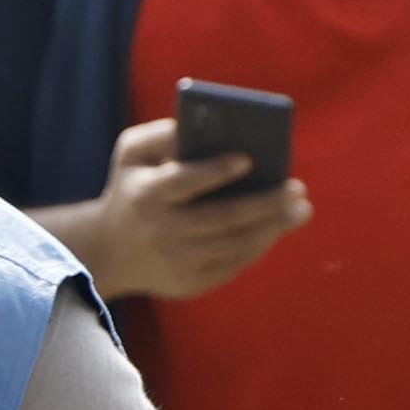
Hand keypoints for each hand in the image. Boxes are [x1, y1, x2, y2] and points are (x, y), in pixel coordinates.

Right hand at [43, 118, 315, 302]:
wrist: (108, 250)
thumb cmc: (132, 187)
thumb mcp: (132, 153)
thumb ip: (162, 133)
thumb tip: (206, 125)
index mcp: (145, 194)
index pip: (184, 183)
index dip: (215, 171)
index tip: (248, 159)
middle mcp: (160, 231)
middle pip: (221, 218)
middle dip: (265, 204)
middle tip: (298, 189)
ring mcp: (175, 262)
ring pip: (234, 246)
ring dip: (272, 228)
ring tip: (300, 209)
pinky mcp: (188, 284)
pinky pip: (232, 265)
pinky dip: (257, 246)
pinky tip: (276, 228)